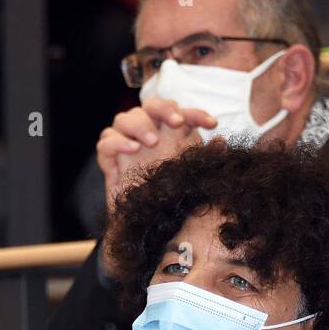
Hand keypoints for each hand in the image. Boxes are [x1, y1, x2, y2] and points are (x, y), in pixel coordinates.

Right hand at [98, 98, 215, 214]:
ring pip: (125, 118)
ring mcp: (125, 142)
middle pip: (150, 106)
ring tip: (152, 141)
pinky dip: (118, 142)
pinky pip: (106, 141)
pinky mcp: (108, 158)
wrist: (145, 223)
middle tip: (176, 123)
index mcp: (168, 132)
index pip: (181, 113)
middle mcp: (146, 131)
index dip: (197, 114)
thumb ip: (204, 158)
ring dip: (140, 125)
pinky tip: (133, 149)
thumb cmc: (168, 195)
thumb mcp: (190, 176)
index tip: (213, 125)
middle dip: (164, 110)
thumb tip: (222, 142)